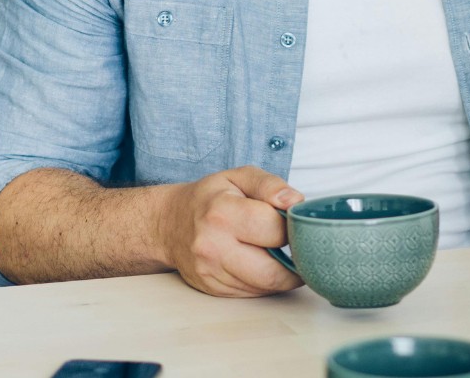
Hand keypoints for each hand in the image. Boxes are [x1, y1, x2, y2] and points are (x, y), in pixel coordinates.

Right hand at [152, 165, 305, 296]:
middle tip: (300, 248)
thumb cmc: (209, 198)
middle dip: (295, 262)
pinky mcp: (212, 289)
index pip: (275, 229)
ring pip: (265, 286)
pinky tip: (261, 263)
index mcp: (222, 213)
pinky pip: (252, 293)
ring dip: (282, 275)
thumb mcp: (238, 177)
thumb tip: (295, 202)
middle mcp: (213, 247)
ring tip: (281, 253)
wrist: (169, 224)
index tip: (295, 223)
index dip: (293, 227)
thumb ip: (270, 185)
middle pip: (272, 271)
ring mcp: (211, 272)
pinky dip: (265, 282)